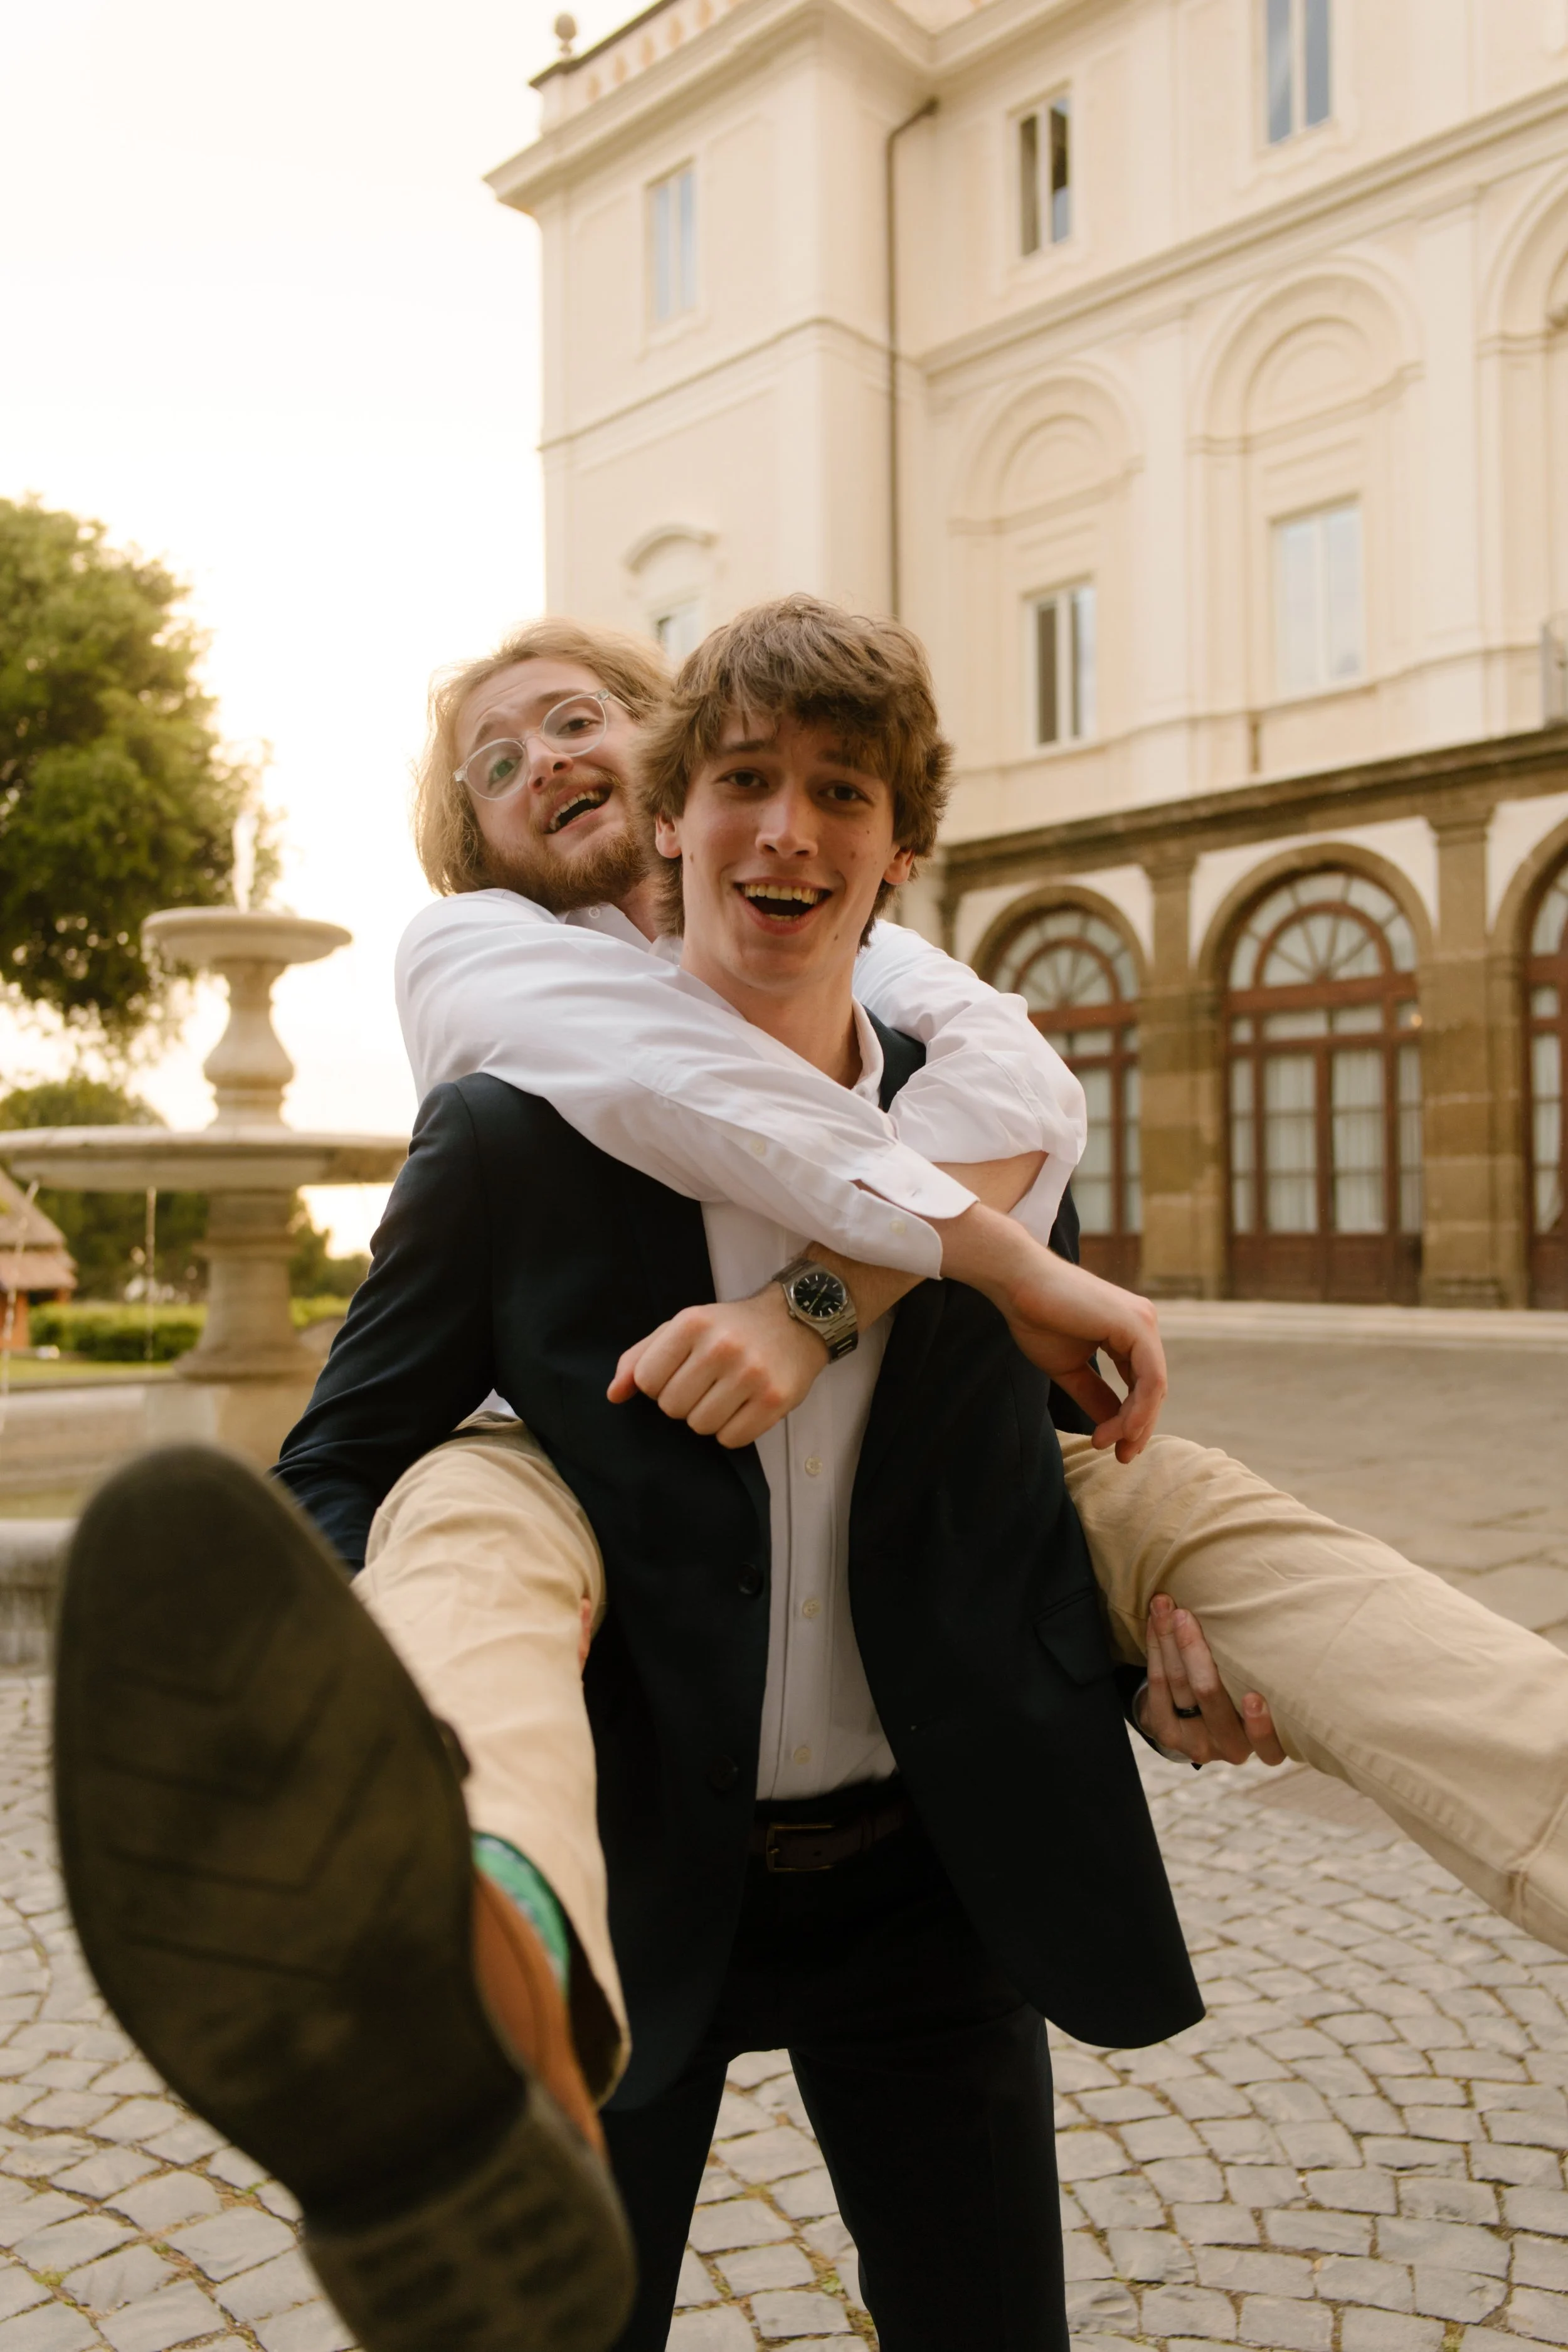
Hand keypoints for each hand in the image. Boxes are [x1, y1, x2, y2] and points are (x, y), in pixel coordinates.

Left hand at [607, 1285, 827, 1446]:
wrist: (796, 1321)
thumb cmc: (730, 1327)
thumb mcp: (682, 1327)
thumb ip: (640, 1357)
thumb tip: (613, 1395)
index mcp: (692, 1323)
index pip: (646, 1379)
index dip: (657, 1384)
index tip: (678, 1373)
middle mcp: (721, 1346)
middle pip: (672, 1407)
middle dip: (683, 1401)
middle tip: (705, 1384)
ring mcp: (751, 1374)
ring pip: (700, 1426)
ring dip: (707, 1417)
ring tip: (725, 1395)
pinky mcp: (775, 1400)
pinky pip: (732, 1439)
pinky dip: (733, 1431)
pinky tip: (743, 1407)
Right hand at [999, 1253, 1166, 1461]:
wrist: (1017, 1283)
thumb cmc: (1037, 1318)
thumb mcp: (1070, 1369)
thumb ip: (1095, 1396)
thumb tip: (1114, 1429)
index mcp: (1129, 1333)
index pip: (1142, 1385)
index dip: (1131, 1420)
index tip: (1112, 1448)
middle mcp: (1143, 1325)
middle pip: (1153, 1389)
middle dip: (1138, 1427)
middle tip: (1121, 1457)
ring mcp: (1143, 1323)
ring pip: (1154, 1387)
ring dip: (1135, 1423)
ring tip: (1108, 1444)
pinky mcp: (1137, 1325)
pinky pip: (1150, 1378)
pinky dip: (1139, 1409)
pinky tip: (1120, 1429)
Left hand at [1136, 1593, 1285, 1767]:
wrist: (1198, 1718)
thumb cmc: (1242, 1690)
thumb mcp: (1260, 1685)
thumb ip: (1265, 1668)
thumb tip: (1272, 1610)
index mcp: (1265, 1741)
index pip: (1269, 1746)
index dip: (1260, 1726)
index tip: (1254, 1697)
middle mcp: (1232, 1747)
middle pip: (1209, 1695)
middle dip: (1193, 1650)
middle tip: (1184, 1615)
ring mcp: (1197, 1744)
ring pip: (1179, 1685)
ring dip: (1168, 1640)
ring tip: (1164, 1607)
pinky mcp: (1167, 1734)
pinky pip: (1157, 1685)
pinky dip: (1155, 1649)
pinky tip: (1154, 1622)